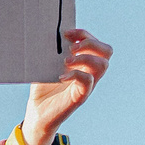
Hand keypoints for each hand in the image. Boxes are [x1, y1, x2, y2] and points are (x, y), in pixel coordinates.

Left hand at [17, 29, 112, 144]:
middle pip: (107, 51)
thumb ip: (54, 50)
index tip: (67, 33)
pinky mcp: (79, 96)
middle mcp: (90, 72)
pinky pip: (88, 82)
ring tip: (66, 61)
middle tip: (71, 47)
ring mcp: (87, 84)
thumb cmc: (43, 86)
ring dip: (85, 58)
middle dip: (91, 42)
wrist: (37, 111)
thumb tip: (51, 33)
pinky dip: (76, 74)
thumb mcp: (48, 64)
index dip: (85, 34)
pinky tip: (61, 76)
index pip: (97, 43)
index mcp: (85, 62)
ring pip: (102, 65)